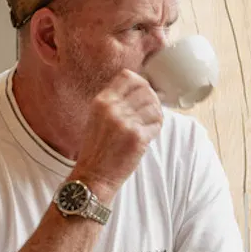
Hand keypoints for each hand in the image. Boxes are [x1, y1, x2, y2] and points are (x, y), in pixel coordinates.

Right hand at [72, 69, 165, 197]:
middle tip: (151, 110)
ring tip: (149, 124)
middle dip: (152, 99)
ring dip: (155, 115)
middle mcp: (113, 108)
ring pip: (153, 107)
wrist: (93, 175)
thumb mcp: (97, 117)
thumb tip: (140, 89)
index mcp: (101, 101)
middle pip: (145, 89)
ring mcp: (126, 122)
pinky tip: (149, 134)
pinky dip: (156, 128)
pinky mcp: (137, 137)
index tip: (145, 91)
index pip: (127, 76)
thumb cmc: (96, 149)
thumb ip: (113, 102)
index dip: (141, 82)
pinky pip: (156, 124)